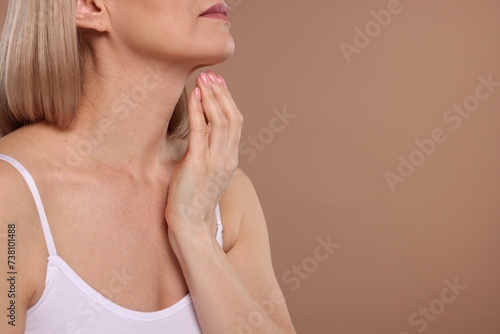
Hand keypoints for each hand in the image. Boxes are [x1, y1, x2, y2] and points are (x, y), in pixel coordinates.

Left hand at [165, 71, 242, 238]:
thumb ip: (209, 155)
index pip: (235, 124)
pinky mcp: (197, 163)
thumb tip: (200, 137)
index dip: (228, 102)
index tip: (219, 85)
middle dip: (223, 94)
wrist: (190, 225)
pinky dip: (198, 110)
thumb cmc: (193, 200)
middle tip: (213, 75)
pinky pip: (200, 130)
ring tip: (204, 79)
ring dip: (212, 97)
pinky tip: (194, 96)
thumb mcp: (206, 174)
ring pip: (220, 121)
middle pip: (232, 118)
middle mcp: (227, 158)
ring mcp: (214, 160)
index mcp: (230, 159)